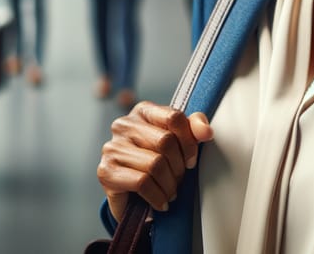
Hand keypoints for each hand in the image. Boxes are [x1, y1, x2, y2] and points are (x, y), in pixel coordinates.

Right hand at [97, 102, 212, 221]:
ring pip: (155, 164)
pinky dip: (158, 196)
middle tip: (180, 180)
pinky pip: (142, 182)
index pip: (174, 117)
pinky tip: (162, 202)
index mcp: (143, 111)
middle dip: (178, 166)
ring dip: (169, 184)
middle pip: (165, 141)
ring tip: (171, 191)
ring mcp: (112, 147)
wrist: (131, 195)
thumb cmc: (157, 160)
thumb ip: (193, 128)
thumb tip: (207, 132)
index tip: (191, 161)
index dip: (189, 141)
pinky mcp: (106, 171)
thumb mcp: (177, 139)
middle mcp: (124, 124)